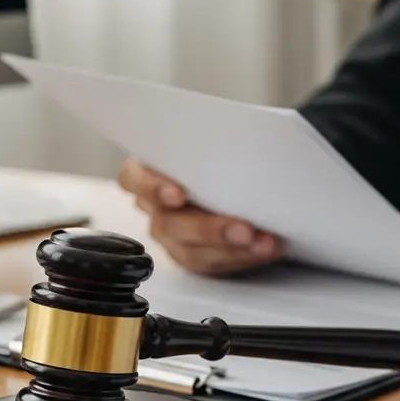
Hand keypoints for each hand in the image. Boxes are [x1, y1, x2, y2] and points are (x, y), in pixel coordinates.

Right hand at [117, 157, 283, 274]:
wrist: (234, 178)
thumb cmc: (216, 156)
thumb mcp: (208, 143)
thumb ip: (210, 143)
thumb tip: (241, 135)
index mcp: (147, 172)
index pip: (134, 178)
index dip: (153, 188)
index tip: (178, 195)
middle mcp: (155, 207)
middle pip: (170, 223)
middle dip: (210, 229)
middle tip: (244, 230)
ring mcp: (172, 237)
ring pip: (192, 251)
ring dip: (232, 249)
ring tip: (263, 244)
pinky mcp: (192, 257)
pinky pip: (212, 264)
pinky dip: (242, 258)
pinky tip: (264, 249)